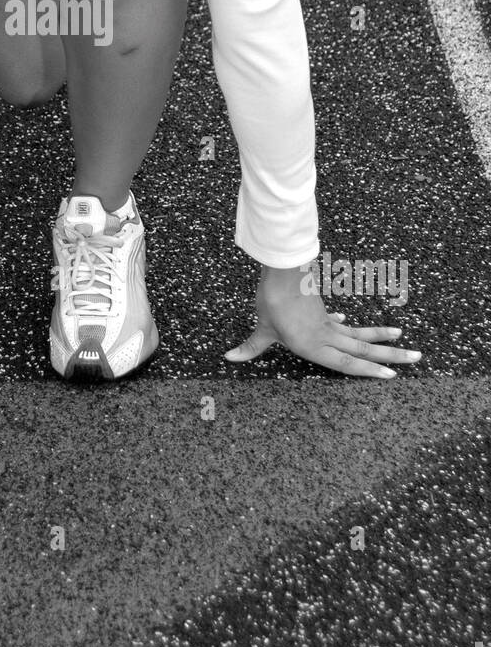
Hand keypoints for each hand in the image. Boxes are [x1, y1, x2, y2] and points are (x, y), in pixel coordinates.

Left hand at [224, 261, 421, 378]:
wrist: (281, 271)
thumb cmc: (272, 302)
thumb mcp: (261, 329)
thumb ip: (250, 347)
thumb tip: (228, 358)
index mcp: (315, 347)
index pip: (349, 364)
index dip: (370, 371)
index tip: (393, 375)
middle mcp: (327, 336)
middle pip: (365, 349)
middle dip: (392, 355)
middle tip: (418, 356)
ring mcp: (327, 322)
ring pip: (359, 334)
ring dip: (381, 337)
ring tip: (402, 337)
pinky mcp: (322, 309)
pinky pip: (340, 322)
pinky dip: (348, 325)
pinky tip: (350, 322)